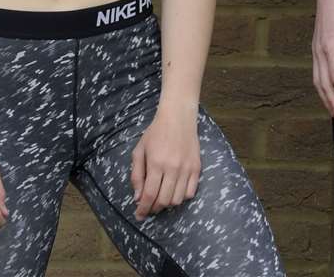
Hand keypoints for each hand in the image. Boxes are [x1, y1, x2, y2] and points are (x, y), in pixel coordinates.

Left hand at [130, 103, 201, 219]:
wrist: (178, 118)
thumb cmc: (155, 133)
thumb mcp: (139, 151)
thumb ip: (137, 175)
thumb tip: (138, 197)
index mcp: (156, 164)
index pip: (149, 195)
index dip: (143, 209)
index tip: (139, 215)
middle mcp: (173, 168)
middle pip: (164, 200)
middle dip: (154, 208)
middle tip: (149, 207)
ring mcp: (187, 169)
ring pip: (178, 199)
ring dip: (168, 204)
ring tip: (161, 198)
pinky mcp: (197, 167)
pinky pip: (191, 192)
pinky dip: (182, 197)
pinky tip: (175, 191)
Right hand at [312, 0, 333, 122]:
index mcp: (331, 48)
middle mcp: (319, 52)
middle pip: (323, 85)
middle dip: (332, 104)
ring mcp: (315, 51)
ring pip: (317, 81)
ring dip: (325, 98)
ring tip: (333, 112)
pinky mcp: (315, 48)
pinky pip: (315, 73)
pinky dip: (320, 87)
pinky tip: (326, 92)